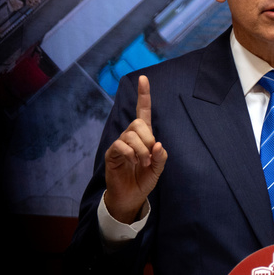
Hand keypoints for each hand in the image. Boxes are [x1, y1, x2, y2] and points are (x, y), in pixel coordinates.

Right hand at [104, 75, 167, 222]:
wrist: (130, 197)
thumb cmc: (143, 180)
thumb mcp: (158, 169)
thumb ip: (161, 157)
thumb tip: (158, 144)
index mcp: (144, 136)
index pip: (143, 111)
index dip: (143, 95)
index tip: (144, 78)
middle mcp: (131, 136)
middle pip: (138, 123)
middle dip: (148, 138)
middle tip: (151, 155)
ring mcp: (120, 144)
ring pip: (131, 134)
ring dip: (141, 150)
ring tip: (142, 163)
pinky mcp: (112, 153)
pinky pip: (121, 145)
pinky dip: (130, 153)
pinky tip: (133, 162)